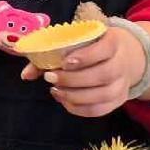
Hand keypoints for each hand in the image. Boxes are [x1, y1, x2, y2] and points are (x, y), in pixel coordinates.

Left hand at [21, 17, 146, 118]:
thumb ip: (50, 53)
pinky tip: (65, 101)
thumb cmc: (92, 45)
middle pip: (103, 74)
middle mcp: (122, 63)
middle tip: (50, 78)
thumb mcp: (78, 40)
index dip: (86, 56)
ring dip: (75, 96)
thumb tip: (26, 75)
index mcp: (113, 41)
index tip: (65, 62)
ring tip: (55, 91)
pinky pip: (101, 109)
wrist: (123, 56)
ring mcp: (122, 83)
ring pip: (103, 94)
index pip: (106, 48)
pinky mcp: (118, 99)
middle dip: (73, 79)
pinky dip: (81, 109)